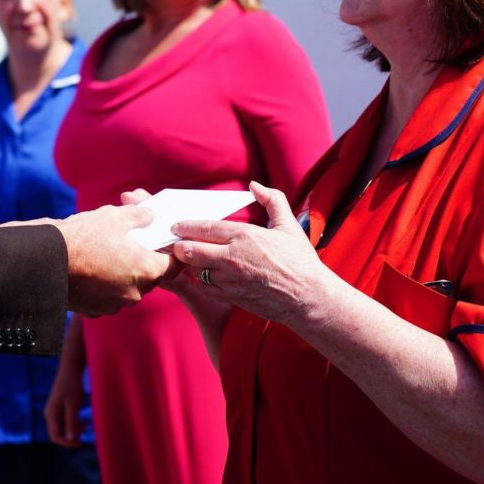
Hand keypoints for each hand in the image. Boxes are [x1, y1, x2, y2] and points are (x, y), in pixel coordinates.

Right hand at [44, 353, 88, 447]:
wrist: (70, 370)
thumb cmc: (72, 386)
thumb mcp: (73, 405)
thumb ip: (71, 423)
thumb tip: (71, 440)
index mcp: (51, 415)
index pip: (55, 437)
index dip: (67, 443)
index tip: (80, 442)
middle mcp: (50, 415)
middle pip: (59, 433)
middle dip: (72, 435)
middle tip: (85, 427)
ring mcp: (55, 412)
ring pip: (63, 428)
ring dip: (74, 429)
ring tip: (86, 423)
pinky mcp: (60, 408)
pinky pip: (66, 422)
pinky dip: (75, 423)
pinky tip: (84, 420)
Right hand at [53, 201, 170, 315]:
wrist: (44, 261)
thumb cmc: (83, 237)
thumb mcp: (115, 216)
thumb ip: (140, 215)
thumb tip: (150, 215)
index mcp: (147, 271)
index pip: (174, 266)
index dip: (170, 253)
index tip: (161, 243)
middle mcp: (135, 293)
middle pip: (151, 277)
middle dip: (144, 261)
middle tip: (131, 244)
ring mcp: (115, 305)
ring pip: (129, 287)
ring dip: (123, 274)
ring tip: (106, 254)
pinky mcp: (95, 310)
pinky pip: (109, 296)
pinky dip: (105, 285)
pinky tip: (91, 268)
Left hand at [167, 183, 330, 326]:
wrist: (309, 297)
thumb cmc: (300, 260)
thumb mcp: (288, 224)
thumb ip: (272, 199)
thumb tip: (255, 186)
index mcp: (245, 236)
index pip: (205, 228)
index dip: (186, 226)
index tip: (176, 225)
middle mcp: (233, 258)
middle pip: (191, 251)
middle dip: (179, 246)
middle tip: (174, 242)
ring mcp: (230, 280)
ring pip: (195, 270)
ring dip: (188, 264)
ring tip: (185, 257)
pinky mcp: (231, 297)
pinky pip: (205, 287)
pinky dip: (199, 280)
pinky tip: (200, 274)